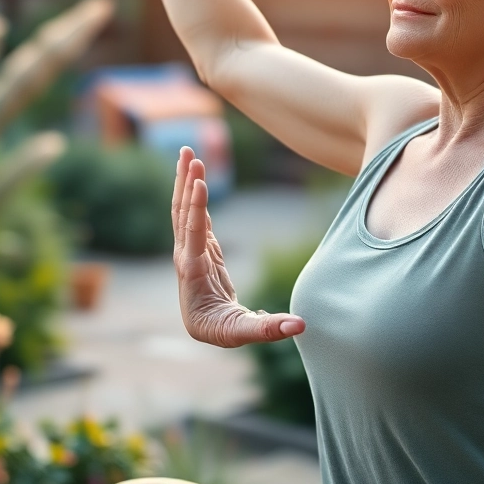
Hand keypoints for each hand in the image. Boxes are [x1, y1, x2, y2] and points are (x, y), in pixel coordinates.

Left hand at [171, 147, 305, 347]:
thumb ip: (269, 328)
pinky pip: (195, 213)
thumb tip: (300, 326)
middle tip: (188, 152)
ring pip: (185, 209)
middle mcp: (187, 255)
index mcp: (194, 271)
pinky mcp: (200, 243)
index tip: (198, 182)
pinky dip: (194, 193)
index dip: (196, 209)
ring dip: (185, 181)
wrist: (204, 328)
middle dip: (186, 182)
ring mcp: (191, 247)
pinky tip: (196, 176)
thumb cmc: (222, 330)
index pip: (194, 235)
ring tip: (187, 152)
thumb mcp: (242, 331)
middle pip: (183, 213)